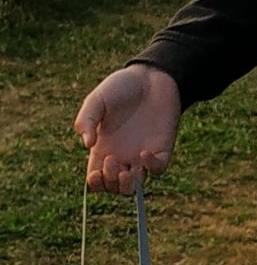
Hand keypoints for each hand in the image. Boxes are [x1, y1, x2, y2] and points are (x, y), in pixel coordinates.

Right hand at [74, 64, 181, 194]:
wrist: (150, 76)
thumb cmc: (121, 87)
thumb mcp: (97, 100)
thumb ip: (87, 120)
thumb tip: (86, 145)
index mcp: (103, 148)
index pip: (97, 179)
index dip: (96, 184)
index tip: (95, 174)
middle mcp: (122, 156)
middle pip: (116, 187)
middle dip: (112, 184)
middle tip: (112, 161)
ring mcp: (142, 154)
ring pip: (136, 185)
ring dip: (129, 185)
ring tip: (126, 169)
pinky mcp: (162, 148)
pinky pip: (159, 169)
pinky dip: (152, 167)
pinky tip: (144, 152)